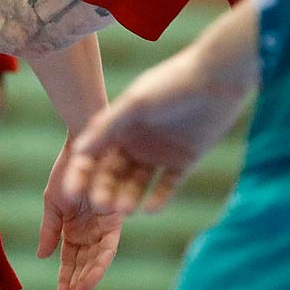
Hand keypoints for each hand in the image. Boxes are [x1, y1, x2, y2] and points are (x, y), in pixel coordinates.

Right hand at [39, 138, 123, 289]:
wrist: (82, 141)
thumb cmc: (67, 170)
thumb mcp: (53, 203)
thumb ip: (50, 230)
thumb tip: (42, 257)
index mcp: (78, 229)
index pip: (72, 261)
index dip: (66, 282)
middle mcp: (95, 230)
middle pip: (86, 266)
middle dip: (77, 288)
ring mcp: (106, 224)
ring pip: (97, 261)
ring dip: (87, 281)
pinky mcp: (116, 216)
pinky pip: (107, 245)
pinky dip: (98, 261)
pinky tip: (88, 276)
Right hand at [65, 45, 249, 214]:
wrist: (217, 80)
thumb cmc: (171, 84)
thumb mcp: (135, 103)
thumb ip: (107, 126)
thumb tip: (78, 149)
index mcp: (119, 126)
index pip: (93, 155)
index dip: (81, 174)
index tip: (72, 193)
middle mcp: (135, 142)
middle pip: (113, 173)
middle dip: (105, 190)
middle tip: (102, 205)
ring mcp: (159, 153)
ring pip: (138, 183)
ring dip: (129, 196)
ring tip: (125, 209)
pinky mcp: (183, 162)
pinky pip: (167, 186)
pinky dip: (158, 198)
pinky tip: (150, 209)